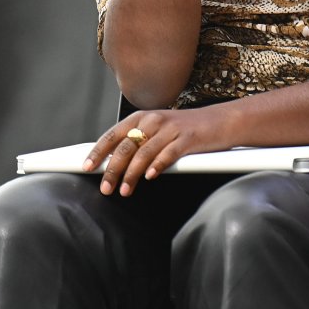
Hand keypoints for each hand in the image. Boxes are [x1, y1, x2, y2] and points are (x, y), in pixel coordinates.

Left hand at [82, 106, 233, 196]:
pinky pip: (168, 153)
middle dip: (112, 169)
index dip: (99, 151)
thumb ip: (138, 142)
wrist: (220, 121)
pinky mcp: (187, 138)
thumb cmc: (186, 130)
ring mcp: (170, 129)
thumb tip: (113, 164)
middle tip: (105, 188)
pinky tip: (150, 177)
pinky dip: (157, 165)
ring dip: (131, 174)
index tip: (87, 166)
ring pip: (143, 153)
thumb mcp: (158, 130)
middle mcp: (153, 120)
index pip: (113, 134)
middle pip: (126, 147)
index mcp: (142, 118)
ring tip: (124, 191)